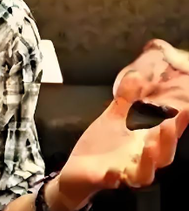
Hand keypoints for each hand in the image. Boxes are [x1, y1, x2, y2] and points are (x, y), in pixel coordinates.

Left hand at [55, 41, 188, 209]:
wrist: (78, 168)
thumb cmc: (102, 145)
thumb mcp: (113, 117)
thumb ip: (126, 99)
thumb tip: (137, 75)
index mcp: (145, 143)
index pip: (168, 133)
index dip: (180, 122)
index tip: (186, 107)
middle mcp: (141, 160)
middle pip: (164, 154)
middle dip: (168, 139)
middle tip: (169, 123)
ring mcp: (125, 171)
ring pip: (145, 172)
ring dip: (149, 159)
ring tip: (149, 144)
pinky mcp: (105, 179)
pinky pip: (113, 180)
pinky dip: (114, 176)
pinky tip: (113, 171)